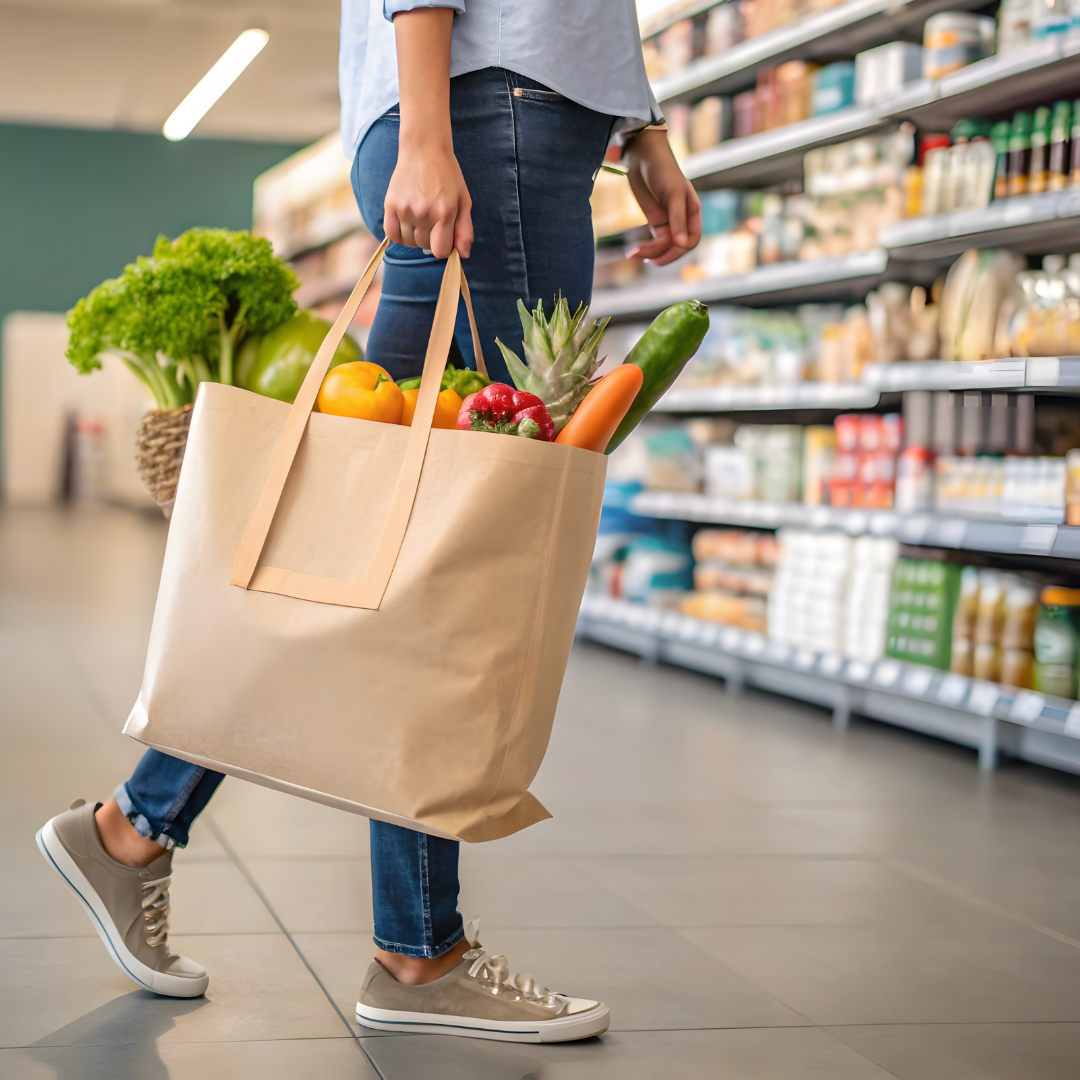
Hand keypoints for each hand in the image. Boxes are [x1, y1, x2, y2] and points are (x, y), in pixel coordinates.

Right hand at [384, 143, 473, 259]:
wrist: (423, 148)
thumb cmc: (447, 175)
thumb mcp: (464, 200)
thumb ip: (465, 229)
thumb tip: (463, 255)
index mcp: (445, 213)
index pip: (440, 251)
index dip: (443, 247)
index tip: (443, 236)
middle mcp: (424, 213)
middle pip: (424, 246)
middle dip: (430, 239)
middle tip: (432, 221)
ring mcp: (405, 209)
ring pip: (409, 242)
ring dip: (414, 237)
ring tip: (419, 219)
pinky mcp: (390, 204)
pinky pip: (392, 234)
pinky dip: (399, 235)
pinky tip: (406, 224)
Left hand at [624, 128, 701, 265]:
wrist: (644, 156)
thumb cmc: (663, 170)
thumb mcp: (673, 194)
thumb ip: (677, 219)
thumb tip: (681, 244)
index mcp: (693, 212)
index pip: (692, 240)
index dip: (681, 248)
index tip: (666, 246)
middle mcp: (683, 220)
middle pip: (677, 247)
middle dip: (663, 255)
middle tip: (646, 259)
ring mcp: (669, 221)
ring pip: (664, 247)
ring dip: (651, 253)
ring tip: (633, 254)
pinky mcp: (656, 221)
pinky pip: (654, 242)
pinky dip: (646, 249)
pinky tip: (634, 252)